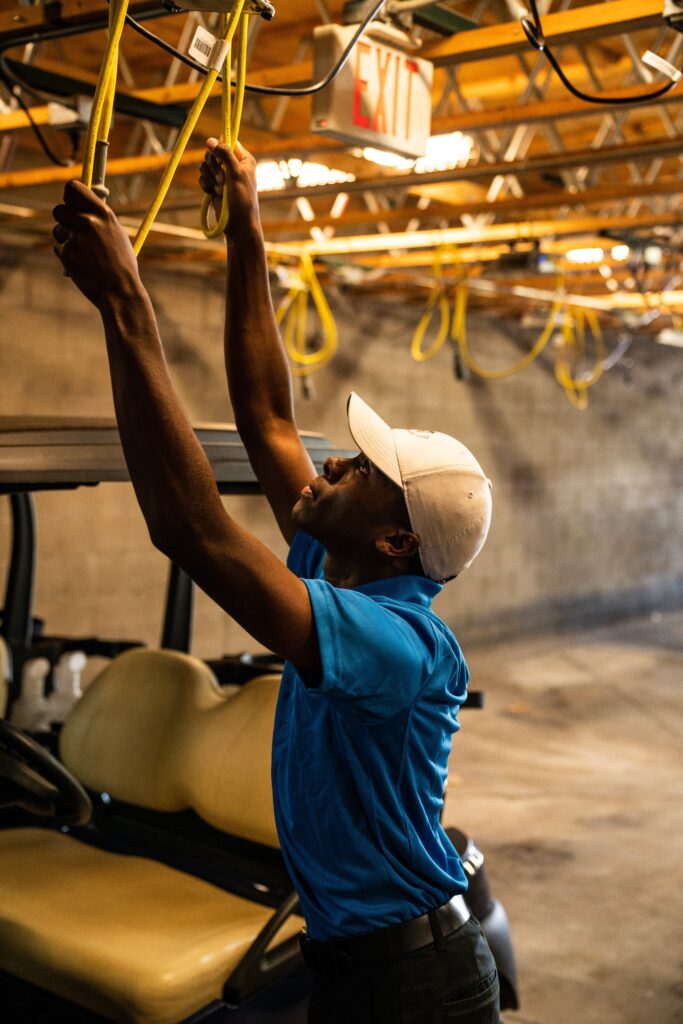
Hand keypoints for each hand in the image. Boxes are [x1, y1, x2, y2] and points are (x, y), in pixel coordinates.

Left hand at [53, 180, 140, 307]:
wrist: (120, 291)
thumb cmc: (121, 265)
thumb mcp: (117, 235)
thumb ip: (100, 219)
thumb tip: (83, 206)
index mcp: (103, 214)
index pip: (74, 188)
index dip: (69, 194)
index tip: (70, 201)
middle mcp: (88, 222)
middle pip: (59, 209)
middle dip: (63, 219)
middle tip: (72, 229)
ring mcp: (76, 237)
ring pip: (58, 230)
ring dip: (66, 239)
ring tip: (84, 254)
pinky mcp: (67, 253)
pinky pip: (58, 248)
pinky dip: (67, 256)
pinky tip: (81, 265)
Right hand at [199, 138, 259, 238]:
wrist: (238, 224)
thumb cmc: (242, 200)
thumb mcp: (236, 174)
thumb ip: (225, 155)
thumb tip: (210, 140)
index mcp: (244, 159)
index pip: (228, 141)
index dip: (220, 146)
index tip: (217, 156)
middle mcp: (233, 165)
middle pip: (213, 152)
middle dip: (214, 166)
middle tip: (222, 179)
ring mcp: (222, 176)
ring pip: (206, 165)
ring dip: (210, 177)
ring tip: (220, 191)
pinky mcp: (214, 185)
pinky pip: (202, 177)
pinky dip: (206, 185)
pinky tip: (214, 194)